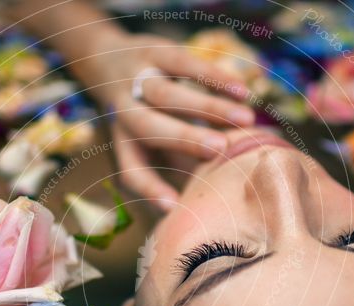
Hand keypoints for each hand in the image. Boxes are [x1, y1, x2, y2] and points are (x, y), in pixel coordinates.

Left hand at [77, 33, 255, 210]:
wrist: (108, 60)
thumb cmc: (144, 115)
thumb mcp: (151, 141)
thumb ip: (180, 163)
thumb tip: (217, 192)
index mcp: (124, 143)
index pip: (131, 170)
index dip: (150, 189)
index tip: (174, 206)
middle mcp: (123, 113)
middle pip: (149, 127)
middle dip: (185, 138)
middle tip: (221, 149)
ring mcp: (136, 80)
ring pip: (168, 95)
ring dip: (208, 107)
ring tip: (246, 119)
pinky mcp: (154, 52)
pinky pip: (184, 64)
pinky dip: (214, 77)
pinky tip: (241, 90)